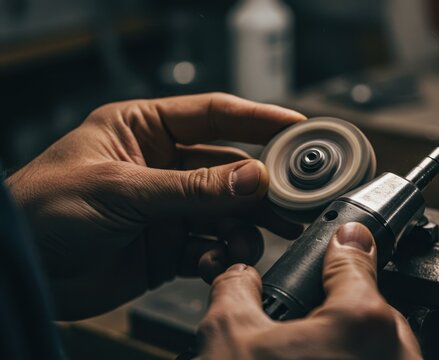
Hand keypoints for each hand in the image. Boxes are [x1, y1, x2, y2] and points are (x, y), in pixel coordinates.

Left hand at [5, 93, 305, 319]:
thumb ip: (191, 187)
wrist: (18, 272)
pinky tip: (215, 261)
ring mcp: (167, 208)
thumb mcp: (120, 189)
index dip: (259, 119)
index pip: (213, 115)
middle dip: (260, 185)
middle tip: (291, 197)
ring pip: (225, 211)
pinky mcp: (168, 246)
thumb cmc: (42, 209)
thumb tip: (253, 178)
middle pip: (228, 168)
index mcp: (144, 130)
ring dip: (244, 226)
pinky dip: (219, 255)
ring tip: (252, 240)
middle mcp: (161, 166)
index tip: (298, 127)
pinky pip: (209, 246)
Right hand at [198, 223, 421, 359]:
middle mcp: (397, 353)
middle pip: (373, 307)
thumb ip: (235, 290)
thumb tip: (239, 275)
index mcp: (361, 322)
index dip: (340, 243)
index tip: (345, 235)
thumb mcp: (228, 340)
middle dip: (343, 306)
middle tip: (310, 323)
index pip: (355, 257)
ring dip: (356, 343)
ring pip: (384, 345)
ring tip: (315, 355)